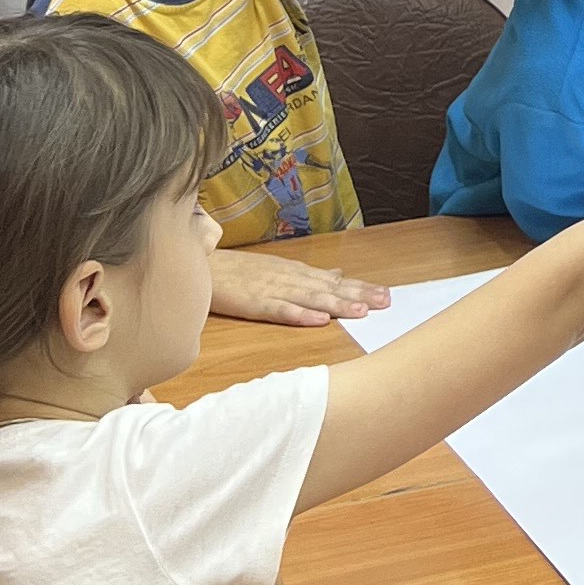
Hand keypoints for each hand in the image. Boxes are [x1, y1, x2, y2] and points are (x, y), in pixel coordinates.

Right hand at [208, 245, 389, 326]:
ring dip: (337, 304)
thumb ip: (309, 275)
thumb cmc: (236, 270)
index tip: (387, 294)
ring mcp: (270, 289)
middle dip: (359, 295)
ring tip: (362, 311)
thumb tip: (339, 273)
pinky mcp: (252, 302)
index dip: (360, 287)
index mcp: (294, 272)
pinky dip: (299, 315)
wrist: (196, 264)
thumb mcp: (277, 268)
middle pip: (328, 288)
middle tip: (387, 302)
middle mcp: (288, 278)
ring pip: (310, 298)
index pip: (333, 281)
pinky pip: (278, 310)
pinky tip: (318, 321)